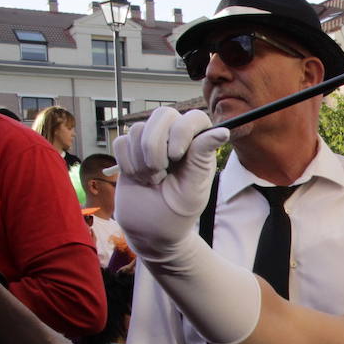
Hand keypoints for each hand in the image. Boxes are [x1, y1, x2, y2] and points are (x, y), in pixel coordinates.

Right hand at [113, 107, 227, 261]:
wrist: (151, 230)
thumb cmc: (178, 211)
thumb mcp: (194, 187)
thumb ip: (203, 156)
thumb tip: (223, 131)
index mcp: (197, 145)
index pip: (194, 117)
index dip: (183, 130)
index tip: (178, 155)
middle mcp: (174, 138)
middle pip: (162, 114)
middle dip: (156, 144)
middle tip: (161, 171)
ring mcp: (149, 142)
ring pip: (137, 129)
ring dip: (142, 160)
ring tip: (153, 180)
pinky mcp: (128, 150)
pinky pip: (121, 142)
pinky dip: (127, 163)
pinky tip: (138, 178)